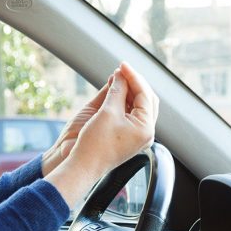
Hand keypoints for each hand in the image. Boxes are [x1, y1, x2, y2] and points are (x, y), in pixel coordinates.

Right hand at [44, 62, 158, 206]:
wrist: (84, 166)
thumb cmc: (95, 143)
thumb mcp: (107, 112)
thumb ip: (117, 90)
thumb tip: (121, 75)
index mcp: (146, 127)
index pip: (145, 94)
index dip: (133, 77)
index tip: (122, 65)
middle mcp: (146, 132)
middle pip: (147, 99)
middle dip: (135, 83)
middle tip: (122, 69)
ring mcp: (139, 136)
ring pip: (140, 106)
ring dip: (130, 91)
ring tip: (117, 78)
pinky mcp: (129, 137)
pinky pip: (132, 114)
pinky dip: (126, 101)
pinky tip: (116, 92)